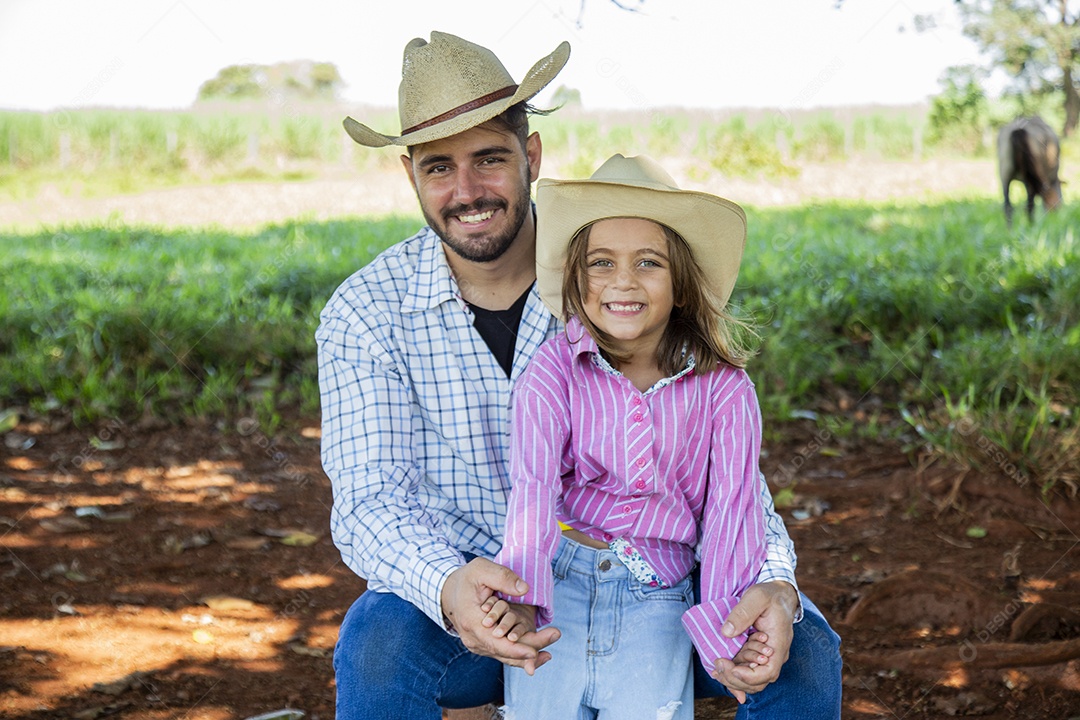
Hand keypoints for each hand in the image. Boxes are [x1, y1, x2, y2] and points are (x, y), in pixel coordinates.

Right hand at [441, 558, 559, 672]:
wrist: (449, 592)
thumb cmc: (466, 579)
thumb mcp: (481, 569)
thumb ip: (503, 577)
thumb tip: (524, 590)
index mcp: (472, 621)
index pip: (495, 642)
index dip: (515, 649)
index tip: (534, 651)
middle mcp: (473, 639)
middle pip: (504, 652)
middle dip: (529, 652)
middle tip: (552, 645)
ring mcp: (478, 644)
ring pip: (504, 656)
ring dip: (527, 657)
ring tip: (548, 656)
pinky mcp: (484, 645)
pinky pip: (503, 653)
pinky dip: (519, 655)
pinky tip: (538, 656)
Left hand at [710, 581, 797, 702]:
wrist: (778, 595)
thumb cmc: (769, 595)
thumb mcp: (757, 597)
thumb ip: (743, 613)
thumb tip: (726, 632)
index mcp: (778, 644)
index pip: (768, 673)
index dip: (748, 676)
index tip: (731, 668)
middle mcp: (774, 656)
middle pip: (758, 682)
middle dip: (735, 679)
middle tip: (718, 664)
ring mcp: (765, 657)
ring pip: (751, 681)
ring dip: (732, 679)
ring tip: (715, 668)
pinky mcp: (756, 655)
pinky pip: (747, 672)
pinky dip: (733, 675)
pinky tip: (719, 670)